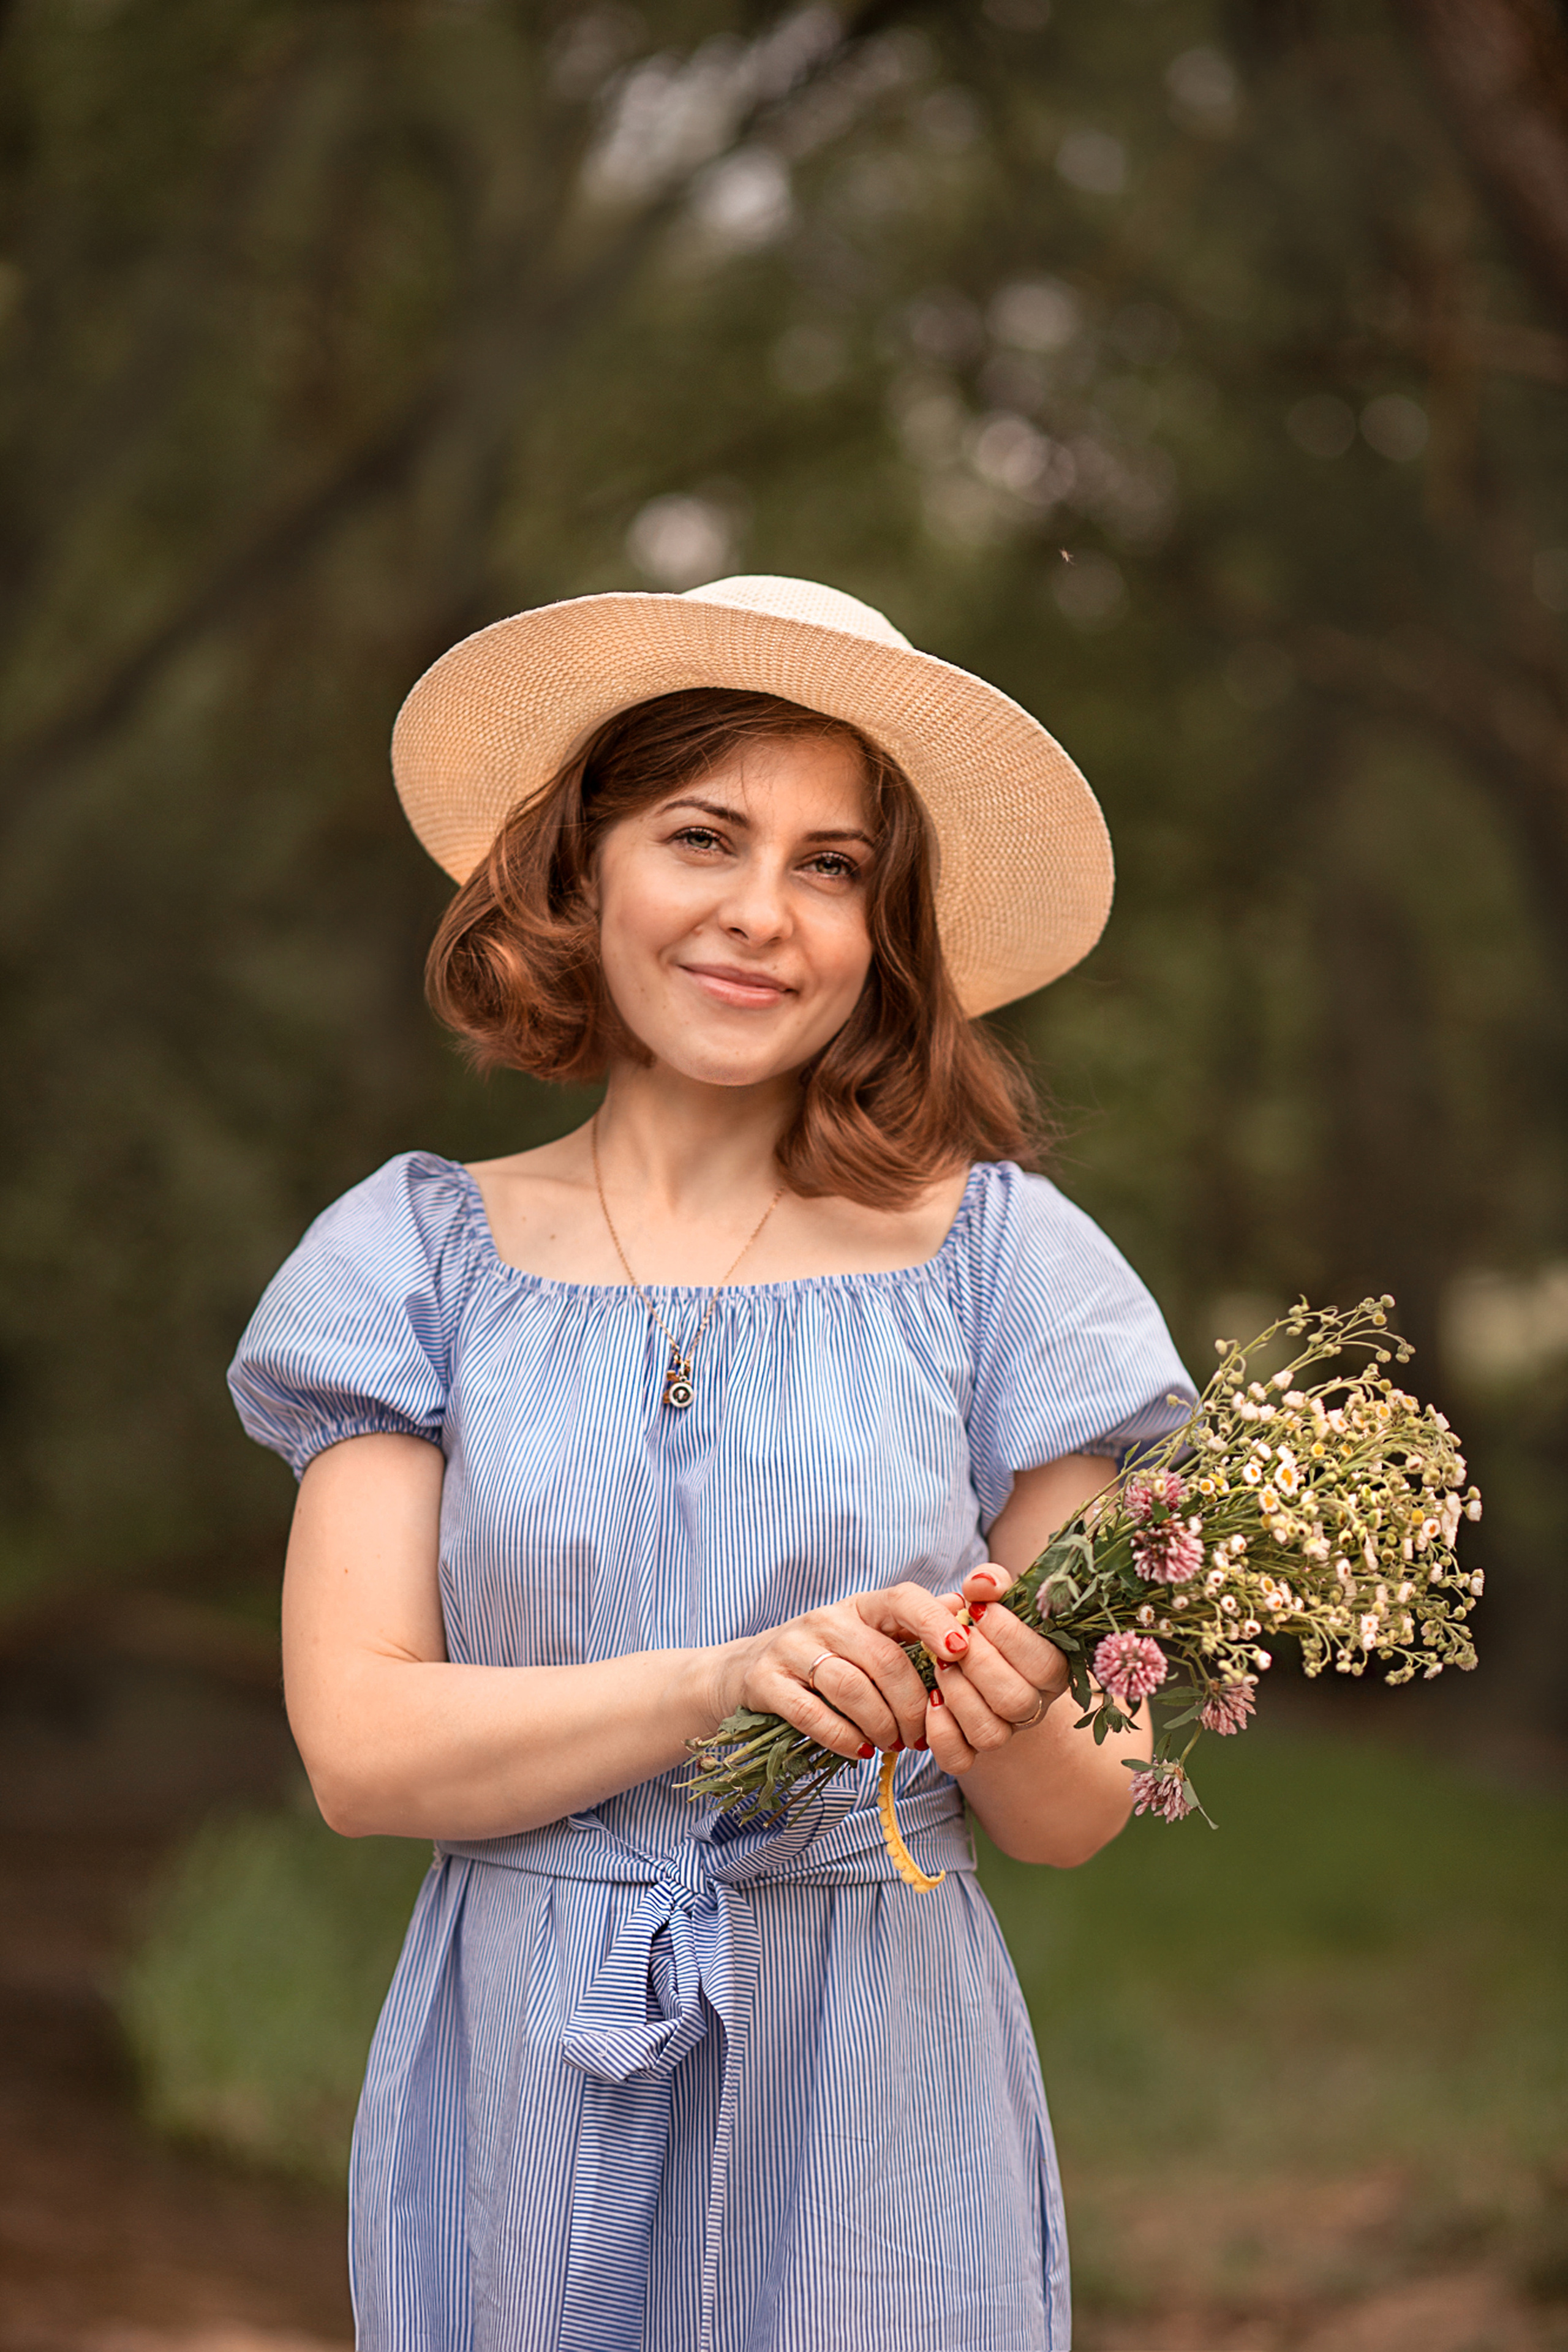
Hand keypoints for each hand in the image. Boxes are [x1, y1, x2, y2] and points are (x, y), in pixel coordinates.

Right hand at [715, 1582, 974, 1761]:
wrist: (742, 1673)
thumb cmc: (824, 1661)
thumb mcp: (868, 1639)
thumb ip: (914, 1632)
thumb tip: (965, 1610)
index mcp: (860, 1607)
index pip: (904, 1599)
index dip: (935, 1623)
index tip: (960, 1653)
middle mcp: (827, 1619)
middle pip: (885, 1659)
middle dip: (912, 1706)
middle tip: (919, 1737)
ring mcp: (792, 1648)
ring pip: (852, 1688)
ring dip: (881, 1726)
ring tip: (892, 1745)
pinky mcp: (766, 1681)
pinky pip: (812, 1713)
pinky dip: (843, 1738)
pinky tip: (859, 1752)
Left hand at [924, 1564, 1070, 1775]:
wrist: (968, 1653)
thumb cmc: (986, 1622)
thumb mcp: (994, 1595)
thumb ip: (992, 1582)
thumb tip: (981, 1584)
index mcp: (1052, 1669)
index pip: (1045, 1662)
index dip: (1009, 1635)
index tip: (977, 1609)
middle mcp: (1032, 1706)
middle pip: (1016, 1701)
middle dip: (979, 1664)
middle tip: (955, 1640)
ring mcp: (1002, 1732)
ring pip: (990, 1733)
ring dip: (959, 1694)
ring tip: (940, 1664)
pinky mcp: (969, 1751)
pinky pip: (959, 1759)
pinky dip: (941, 1732)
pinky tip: (931, 1699)